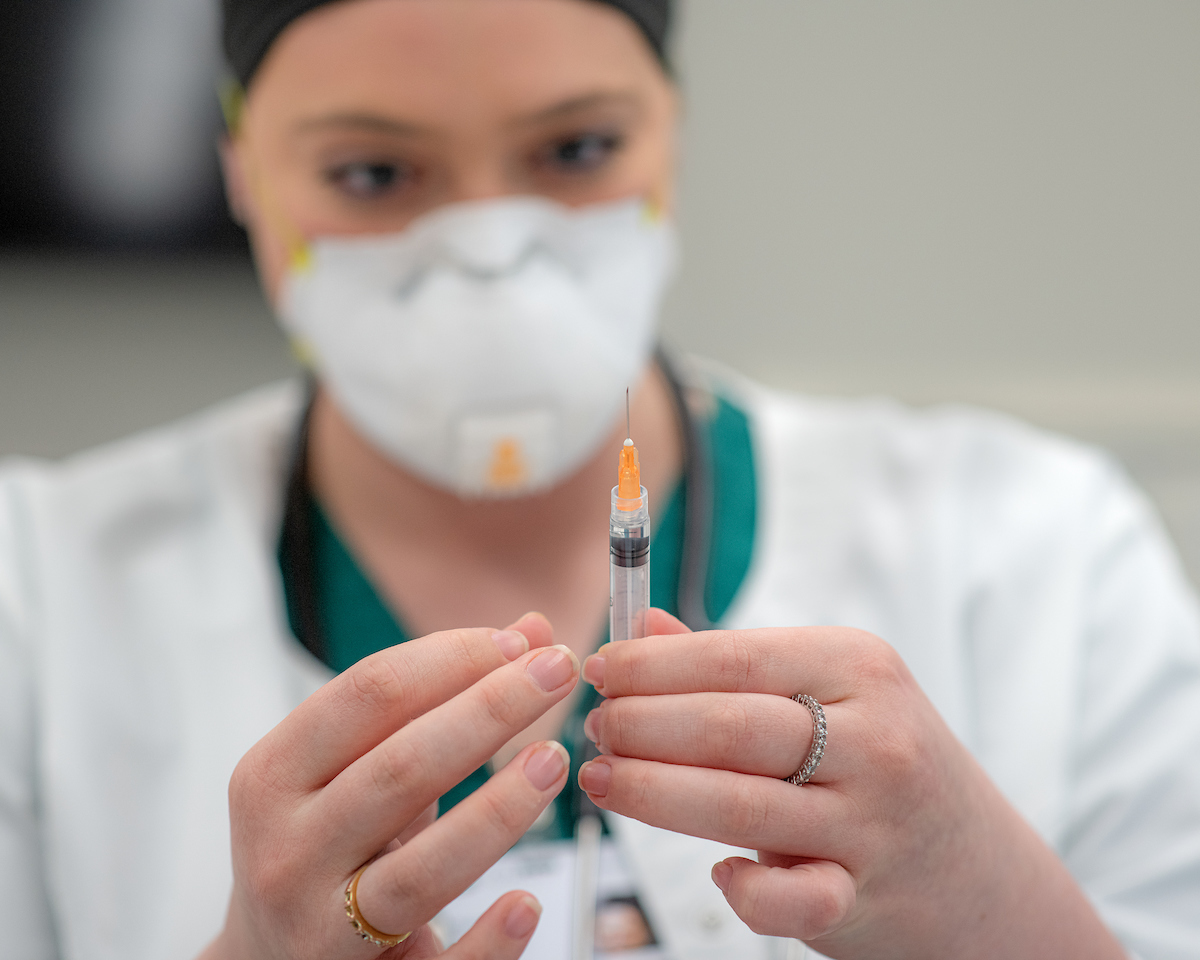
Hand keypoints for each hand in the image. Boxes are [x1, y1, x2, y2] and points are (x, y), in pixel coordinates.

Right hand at [199, 612, 578, 959]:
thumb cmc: (327, 838)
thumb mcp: (360, 761)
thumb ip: (437, 697)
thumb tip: (531, 630)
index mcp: (274, 775)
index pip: (369, 693)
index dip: (452, 658)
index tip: (520, 643)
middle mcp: (286, 849)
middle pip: (401, 768)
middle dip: (490, 710)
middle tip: (559, 671)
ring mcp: (320, 927)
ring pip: (419, 871)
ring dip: (497, 811)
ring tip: (554, 760)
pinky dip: (486, 941)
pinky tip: (525, 903)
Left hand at [578, 611, 1124, 958]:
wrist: (983, 871)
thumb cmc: (886, 765)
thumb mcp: (834, 692)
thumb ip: (735, 662)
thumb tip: (640, 625)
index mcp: (858, 667)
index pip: (735, 657)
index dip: (652, 666)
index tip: (598, 670)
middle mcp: (873, 737)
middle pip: (728, 726)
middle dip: (642, 725)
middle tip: (593, 729)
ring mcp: (873, 821)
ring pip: (740, 805)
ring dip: (653, 793)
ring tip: (601, 780)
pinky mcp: (866, 897)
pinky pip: (789, 896)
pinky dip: (743, 887)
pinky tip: (715, 869)